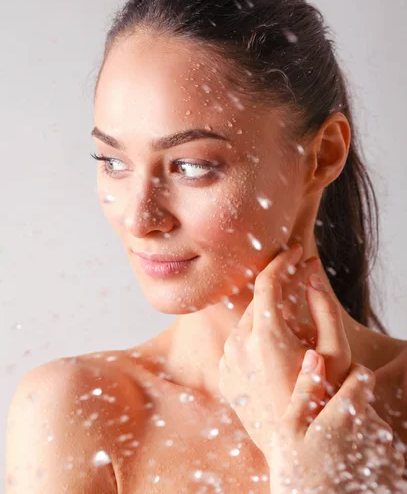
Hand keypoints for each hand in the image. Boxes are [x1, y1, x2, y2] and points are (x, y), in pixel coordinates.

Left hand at [218, 243, 350, 454]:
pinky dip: (254, 339)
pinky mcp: (224, 377)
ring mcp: (227, 362)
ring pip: (247, 323)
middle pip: (258, 302)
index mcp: (265, 335)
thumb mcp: (334, 350)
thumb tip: (311, 271)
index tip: (296, 250)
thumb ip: (323, 305)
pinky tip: (274, 354)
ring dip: (267, 317)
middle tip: (301, 281)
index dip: (283, 261)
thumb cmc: (323, 397)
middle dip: (279, 289)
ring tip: (292, 331)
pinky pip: (238, 346)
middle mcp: (238, 345)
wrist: (299, 447)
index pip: (267, 281)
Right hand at [269, 353, 404, 492]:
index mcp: (347, 414)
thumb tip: (314, 354)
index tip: (331, 387)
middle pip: (366, 404)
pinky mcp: (391, 473)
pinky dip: (364, 456)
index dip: (347, 375)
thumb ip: (305, 390)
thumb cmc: (298, 478)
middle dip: (347, 410)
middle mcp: (374, 430)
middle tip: (321, 431)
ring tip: (331, 455)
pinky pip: (380, 454)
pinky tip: (345, 470)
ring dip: (356, 435)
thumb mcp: (289, 431)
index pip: (362, 375)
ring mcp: (386, 454)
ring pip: (372, 430)